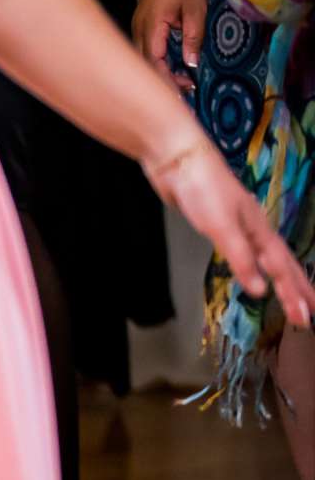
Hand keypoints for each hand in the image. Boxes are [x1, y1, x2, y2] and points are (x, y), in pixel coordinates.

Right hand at [131, 0, 204, 89]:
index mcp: (152, 26)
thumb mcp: (196, 9)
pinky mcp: (140, 30)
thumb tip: (191, 64)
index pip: (154, 61)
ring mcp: (137, 30)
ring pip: (144, 61)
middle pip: (145, 66)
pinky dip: (157, 66)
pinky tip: (172, 71)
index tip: (181, 95)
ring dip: (160, 76)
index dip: (165, 81)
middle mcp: (139, 31)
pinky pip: (145, 53)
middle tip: (186, 96)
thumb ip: (193, 37)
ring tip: (184, 85)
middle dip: (163, 83)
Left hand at [151, 142, 314, 325]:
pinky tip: (253, 265)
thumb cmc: (202, 190)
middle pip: (281, 264)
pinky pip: (246, 251)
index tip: (306, 319)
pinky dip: (255, 264)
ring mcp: (238, 225)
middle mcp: (254, 229)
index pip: (282, 269)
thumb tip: (260, 291)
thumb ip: (240, 259)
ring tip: (290, 294)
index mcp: (259, 231)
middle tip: (306, 316)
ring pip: (266, 257)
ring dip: (280, 278)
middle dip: (296, 290)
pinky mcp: (219, 222)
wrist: (177, 160)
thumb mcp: (222, 228)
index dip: (294, 294)